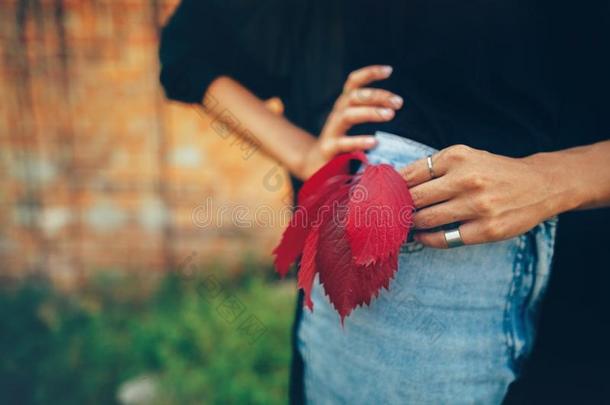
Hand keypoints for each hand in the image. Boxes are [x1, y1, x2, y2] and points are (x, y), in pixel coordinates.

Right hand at [298, 65, 402, 178]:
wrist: (314, 164)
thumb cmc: (340, 143)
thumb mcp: (352, 123)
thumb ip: (367, 111)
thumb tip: (394, 106)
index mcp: (344, 106)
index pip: (353, 82)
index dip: (369, 73)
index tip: (389, 70)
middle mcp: (337, 114)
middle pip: (354, 96)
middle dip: (378, 96)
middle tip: (398, 102)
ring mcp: (331, 131)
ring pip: (348, 114)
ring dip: (370, 112)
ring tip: (390, 115)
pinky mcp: (328, 149)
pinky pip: (343, 143)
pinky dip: (359, 141)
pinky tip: (374, 142)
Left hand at [399, 144, 570, 247]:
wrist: (539, 184)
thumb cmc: (492, 171)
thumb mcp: (465, 157)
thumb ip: (432, 168)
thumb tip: (393, 184)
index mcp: (456, 157)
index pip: (410, 174)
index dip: (391, 188)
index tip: (381, 196)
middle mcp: (466, 179)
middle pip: (414, 198)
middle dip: (398, 208)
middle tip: (389, 214)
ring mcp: (477, 206)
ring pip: (426, 219)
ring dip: (411, 224)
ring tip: (406, 224)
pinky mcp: (486, 230)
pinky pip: (444, 239)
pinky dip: (427, 239)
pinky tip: (422, 236)